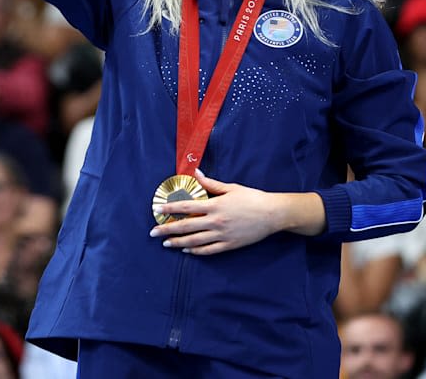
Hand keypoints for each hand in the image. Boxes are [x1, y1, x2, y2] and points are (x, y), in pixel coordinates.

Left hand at [149, 171, 289, 255]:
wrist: (272, 214)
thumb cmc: (252, 198)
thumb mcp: (231, 188)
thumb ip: (211, 184)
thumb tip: (195, 173)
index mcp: (215, 205)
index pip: (187, 207)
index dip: (170, 208)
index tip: (158, 209)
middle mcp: (216, 221)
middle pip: (186, 227)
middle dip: (167, 229)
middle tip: (153, 232)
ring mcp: (222, 235)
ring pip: (194, 241)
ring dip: (178, 242)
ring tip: (166, 243)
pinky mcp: (229, 245)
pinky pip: (208, 250)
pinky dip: (196, 251)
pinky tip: (186, 250)